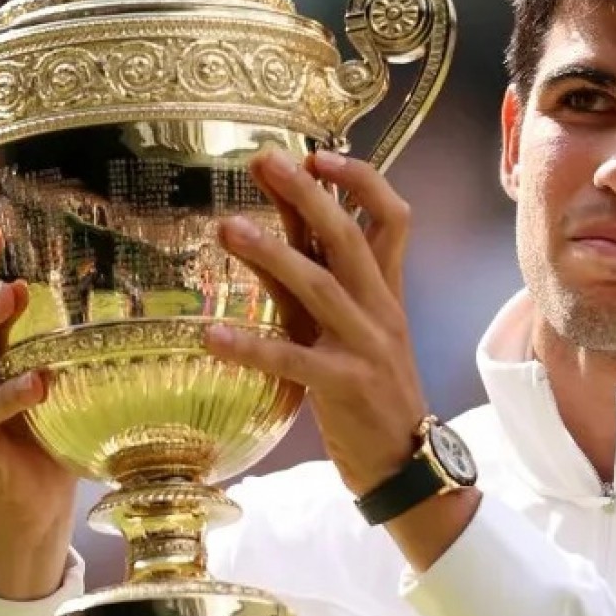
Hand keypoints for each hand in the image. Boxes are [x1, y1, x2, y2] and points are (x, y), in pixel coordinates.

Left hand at [206, 148, 430, 496]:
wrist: (404, 461)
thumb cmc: (369, 390)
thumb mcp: (348, 328)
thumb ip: (318, 280)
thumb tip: (283, 227)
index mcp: (386, 291)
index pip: (392, 218)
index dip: (360, 181)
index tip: (318, 155)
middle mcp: (381, 309)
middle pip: (351, 238)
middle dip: (309, 195)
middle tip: (266, 160)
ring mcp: (365, 347)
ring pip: (321, 288)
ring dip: (272, 254)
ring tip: (226, 227)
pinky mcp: (344, 386)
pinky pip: (292, 360)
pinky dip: (251, 346)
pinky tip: (211, 336)